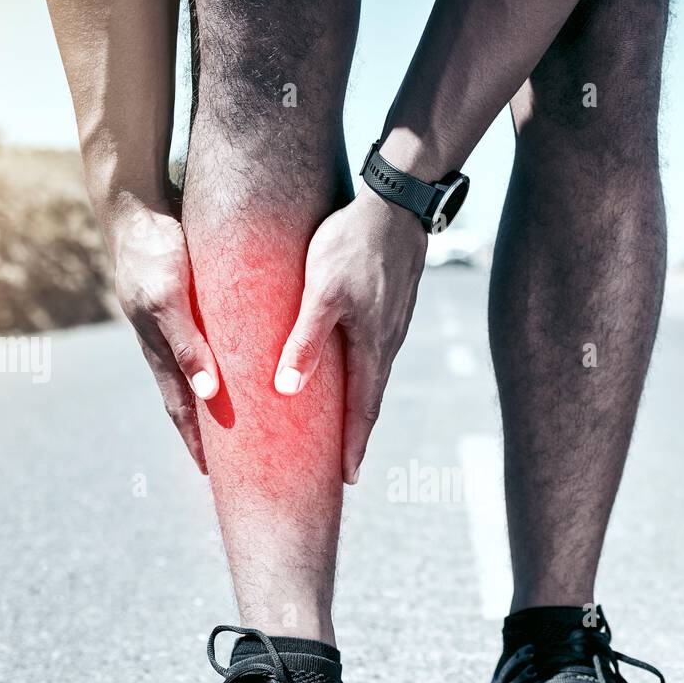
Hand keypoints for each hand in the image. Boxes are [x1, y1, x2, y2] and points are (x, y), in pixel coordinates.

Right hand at [108, 204, 218, 473]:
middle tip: (234, 464)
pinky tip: (244, 371)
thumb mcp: (168, 301)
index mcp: (162, 353)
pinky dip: (225, 367)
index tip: (213, 475)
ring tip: (245, 428)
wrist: (138, 210)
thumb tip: (208, 394)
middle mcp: (170, 345)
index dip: (197, 443)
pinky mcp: (192, 306)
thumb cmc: (153, 254)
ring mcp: (179, 327)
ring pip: (202, 375)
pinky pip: (211, 346)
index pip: (182, 411)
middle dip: (210, 433)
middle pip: (192, 400)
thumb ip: (188, 345)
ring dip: (220, 403)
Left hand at [275, 191, 427, 483]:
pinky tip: (350, 372)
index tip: (346, 478)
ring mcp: (392, 325)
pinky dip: (362, 376)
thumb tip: (287, 390)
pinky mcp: (389, 306)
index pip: (363, 411)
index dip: (353, 446)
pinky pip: (374, 353)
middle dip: (356, 435)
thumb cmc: (353, 244)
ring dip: (359, 406)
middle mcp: (387, 344)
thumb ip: (305, 340)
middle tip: (343, 466)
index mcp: (372, 348)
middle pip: (370, 400)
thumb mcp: (322, 291)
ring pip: (372, 376)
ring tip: (342, 427)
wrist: (396, 204)